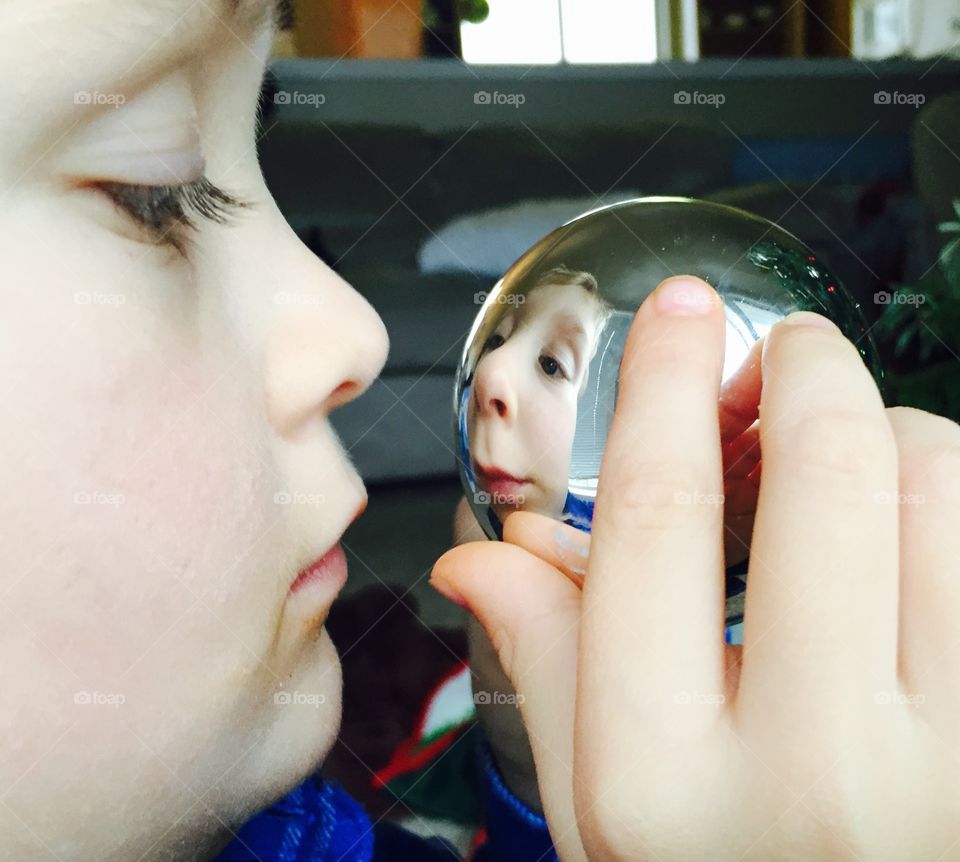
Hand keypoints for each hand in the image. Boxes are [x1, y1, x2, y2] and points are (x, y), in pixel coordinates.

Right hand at [433, 275, 959, 860]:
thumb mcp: (601, 808)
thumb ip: (547, 662)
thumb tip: (484, 552)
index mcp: (666, 779)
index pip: (656, 522)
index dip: (662, 385)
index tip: (675, 313)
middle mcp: (819, 774)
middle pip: (825, 475)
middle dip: (804, 367)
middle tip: (785, 350)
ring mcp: (951, 767)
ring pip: (941, 489)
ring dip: (889, 430)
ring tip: (850, 456)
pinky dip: (948, 491)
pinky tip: (905, 525)